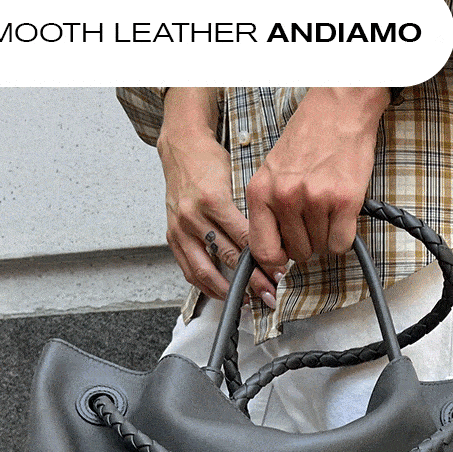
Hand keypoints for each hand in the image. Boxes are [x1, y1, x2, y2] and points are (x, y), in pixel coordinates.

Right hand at [156, 88, 274, 307]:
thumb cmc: (212, 162)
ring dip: (228, 290)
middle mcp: (193, 216)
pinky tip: (222, 293)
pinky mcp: (172, 235)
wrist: (181, 149)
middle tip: (270, 295)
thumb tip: (276, 242)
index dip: (264, 259)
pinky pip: (188, 268)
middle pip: (227, 257)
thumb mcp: (237, 179)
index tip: (280, 274)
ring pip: (204, 269)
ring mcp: (180, 228)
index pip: (244, 238)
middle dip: (251, 280)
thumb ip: (252, 211)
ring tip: (249, 302)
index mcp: (214, 200)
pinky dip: (205, 285)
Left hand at [243, 87, 390, 279]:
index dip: (276, 262)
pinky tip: (342, 215)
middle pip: (297, 252)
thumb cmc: (309, 137)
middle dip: (308, 244)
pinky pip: (342, 242)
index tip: (285, 261)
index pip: (262, 249)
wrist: (338, 110)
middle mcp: (284, 197)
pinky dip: (344, 235)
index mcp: (260, 191)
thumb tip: (276, 247)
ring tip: (328, 209)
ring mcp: (314, 200)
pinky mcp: (344, 201)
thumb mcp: (273, 171)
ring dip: (327, 236)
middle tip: (314, 222)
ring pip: (321, 248)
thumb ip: (270, 207)